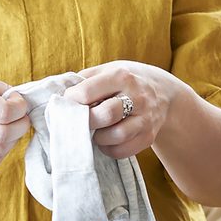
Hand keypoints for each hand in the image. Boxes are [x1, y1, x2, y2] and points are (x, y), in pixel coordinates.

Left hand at [64, 60, 189, 159]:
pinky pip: (123, 150)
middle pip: (106, 114)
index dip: (71, 100)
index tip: (67, 104)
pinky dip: (109, 149)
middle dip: (86, 121)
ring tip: (95, 131)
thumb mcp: (108, 70)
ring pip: (116, 136)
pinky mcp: (148, 136)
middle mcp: (137, 96)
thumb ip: (84, 80)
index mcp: (121, 76)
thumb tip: (56, 95)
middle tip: (79, 122)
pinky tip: (106, 140)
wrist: (163, 93)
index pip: (88, 91)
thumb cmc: (126, 81)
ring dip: (98, 137)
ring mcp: (145, 118)